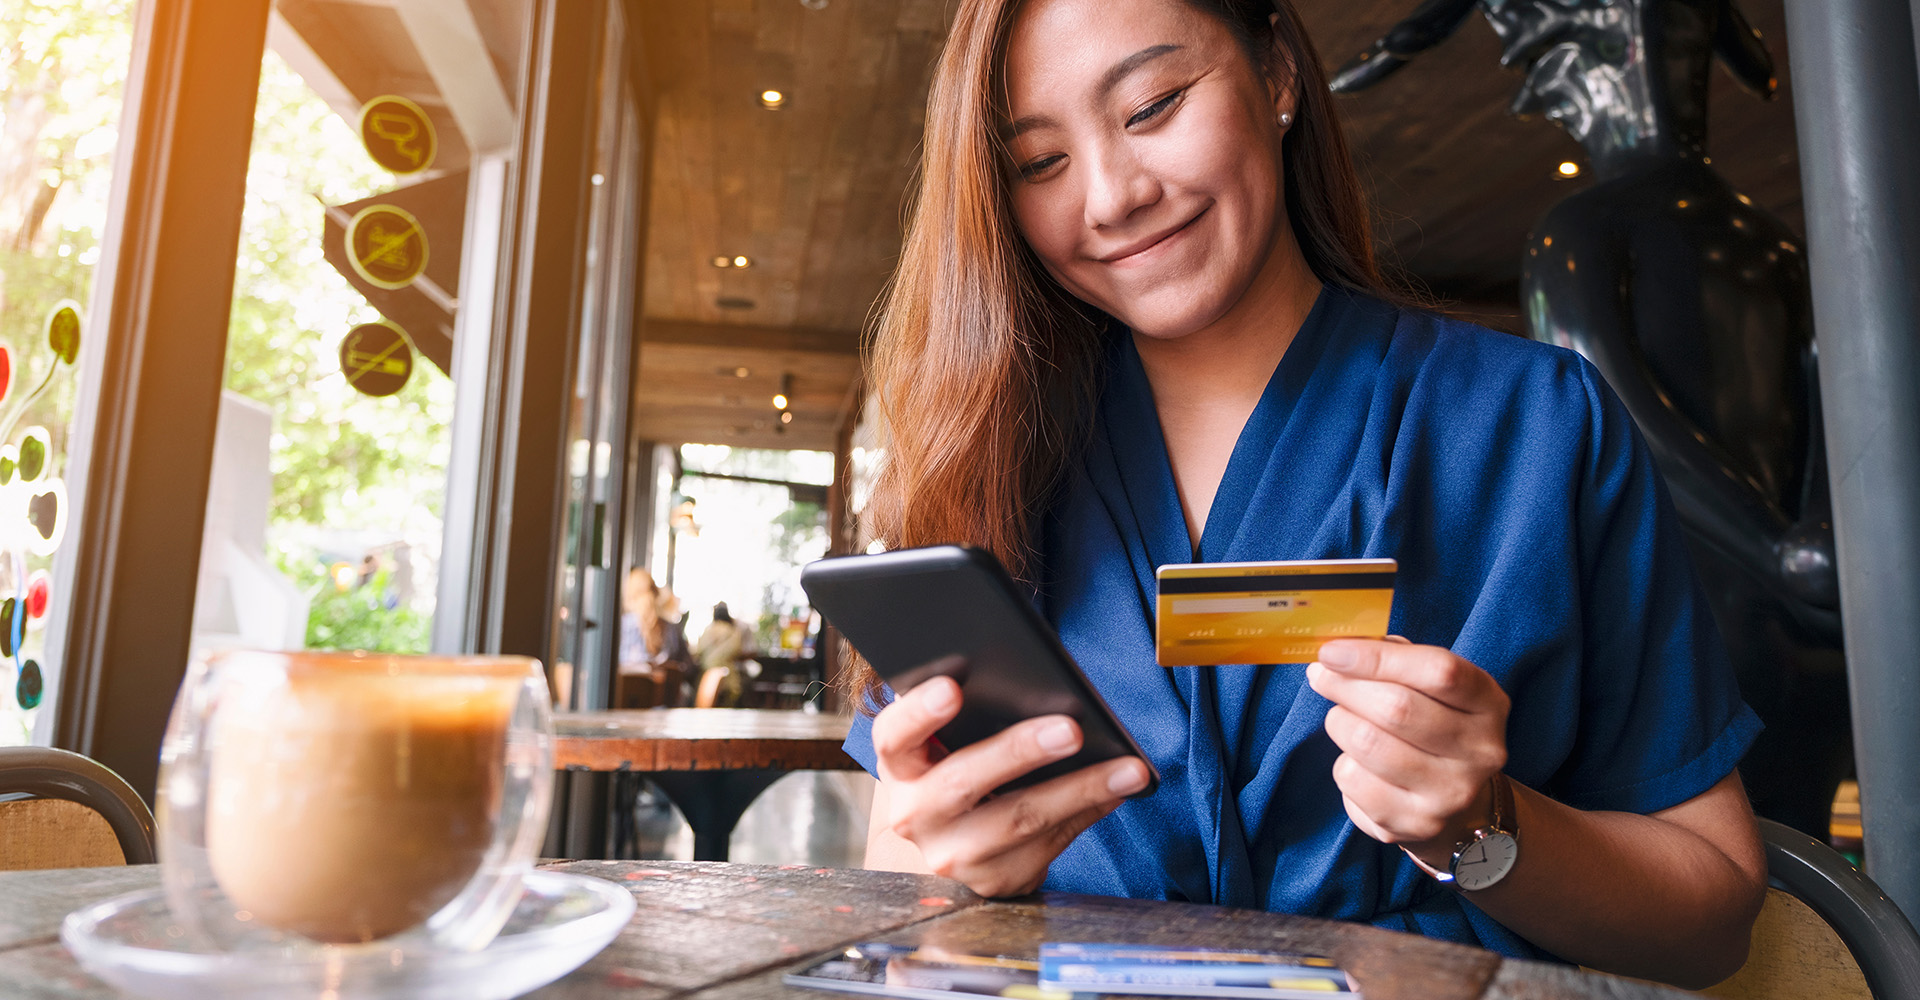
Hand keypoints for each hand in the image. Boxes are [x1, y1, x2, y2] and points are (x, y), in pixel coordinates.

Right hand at [870, 675, 1151, 896]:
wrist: (953, 840)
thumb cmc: (960, 765)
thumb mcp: (949, 742)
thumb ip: (975, 716)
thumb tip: (1048, 691)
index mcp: (899, 763)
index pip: (895, 734)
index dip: (919, 712)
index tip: (953, 688)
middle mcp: (914, 813)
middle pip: (963, 781)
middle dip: (1020, 752)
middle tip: (1071, 729)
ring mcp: (951, 854)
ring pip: (1018, 820)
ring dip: (1080, 790)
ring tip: (1127, 769)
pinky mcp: (991, 881)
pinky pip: (1048, 845)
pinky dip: (1088, 813)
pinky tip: (1117, 791)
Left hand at [1306, 638, 1509, 867]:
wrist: (1458, 806)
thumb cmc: (1432, 726)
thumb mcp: (1431, 686)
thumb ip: (1395, 658)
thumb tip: (1340, 649)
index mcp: (1488, 704)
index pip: (1438, 671)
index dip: (1377, 657)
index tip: (1332, 652)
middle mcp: (1480, 752)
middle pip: (1397, 708)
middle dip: (1345, 686)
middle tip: (1322, 676)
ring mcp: (1450, 793)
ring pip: (1367, 743)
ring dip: (1340, 722)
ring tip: (1344, 719)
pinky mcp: (1415, 824)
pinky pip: (1353, 781)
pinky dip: (1343, 764)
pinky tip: (1358, 762)